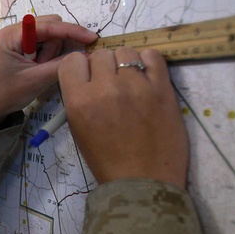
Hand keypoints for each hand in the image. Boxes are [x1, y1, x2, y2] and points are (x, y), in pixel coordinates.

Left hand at [0, 15, 97, 126]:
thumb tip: (84, 56)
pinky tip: (40, 66)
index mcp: (11, 36)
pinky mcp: (23, 43)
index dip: (70, 31)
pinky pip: (45, 41)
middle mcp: (13, 30)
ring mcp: (18, 36)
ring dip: (52, 52)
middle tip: (44, 66)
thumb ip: (60, 66)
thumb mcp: (36, 81)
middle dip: (56, 46)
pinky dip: (49, 53)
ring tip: (38, 69)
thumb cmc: (7, 93)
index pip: (47, 25)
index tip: (91, 37)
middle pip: (51, 26)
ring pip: (51, 34)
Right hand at [58, 48, 188, 186]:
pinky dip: (148, 62)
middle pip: (100, 54)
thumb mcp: (79, 129)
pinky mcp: (162, 88)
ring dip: (126, 63)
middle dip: (104, 67)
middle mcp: (105, 88)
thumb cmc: (107, 160)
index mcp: (79, 101)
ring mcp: (136, 86)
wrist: (143, 181)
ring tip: (131, 81)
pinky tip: (147, 77)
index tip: (88, 78)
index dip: (80, 68)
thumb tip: (91, 75)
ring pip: (126, 52)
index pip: (72, 60)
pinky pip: (153, 56)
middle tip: (112, 84)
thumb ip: (80, 98)